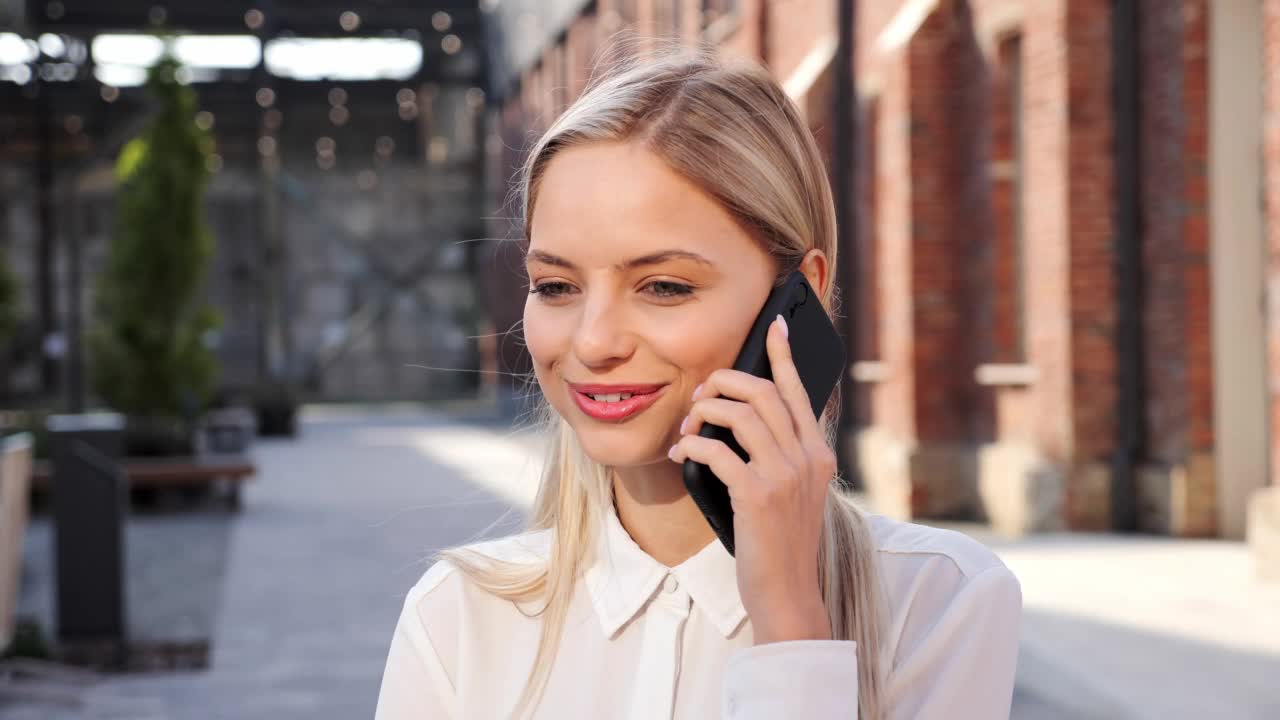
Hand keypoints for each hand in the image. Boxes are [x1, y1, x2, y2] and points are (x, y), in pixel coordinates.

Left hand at [668, 314, 834, 644]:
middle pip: (763, 393)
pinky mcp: (757, 495)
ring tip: (687, 426)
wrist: (787, 593)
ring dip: (704, 411)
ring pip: (740, 414)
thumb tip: (742, 423)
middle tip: (701, 396)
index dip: (783, 356)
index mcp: (818, 455)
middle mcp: (807, 459)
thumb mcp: (794, 495)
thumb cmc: (780, 544)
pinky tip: (680, 452)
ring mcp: (785, 476)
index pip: (799, 393)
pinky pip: (717, 449)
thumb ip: (781, 459)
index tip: (773, 327)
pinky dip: (692, 443)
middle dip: (724, 383)